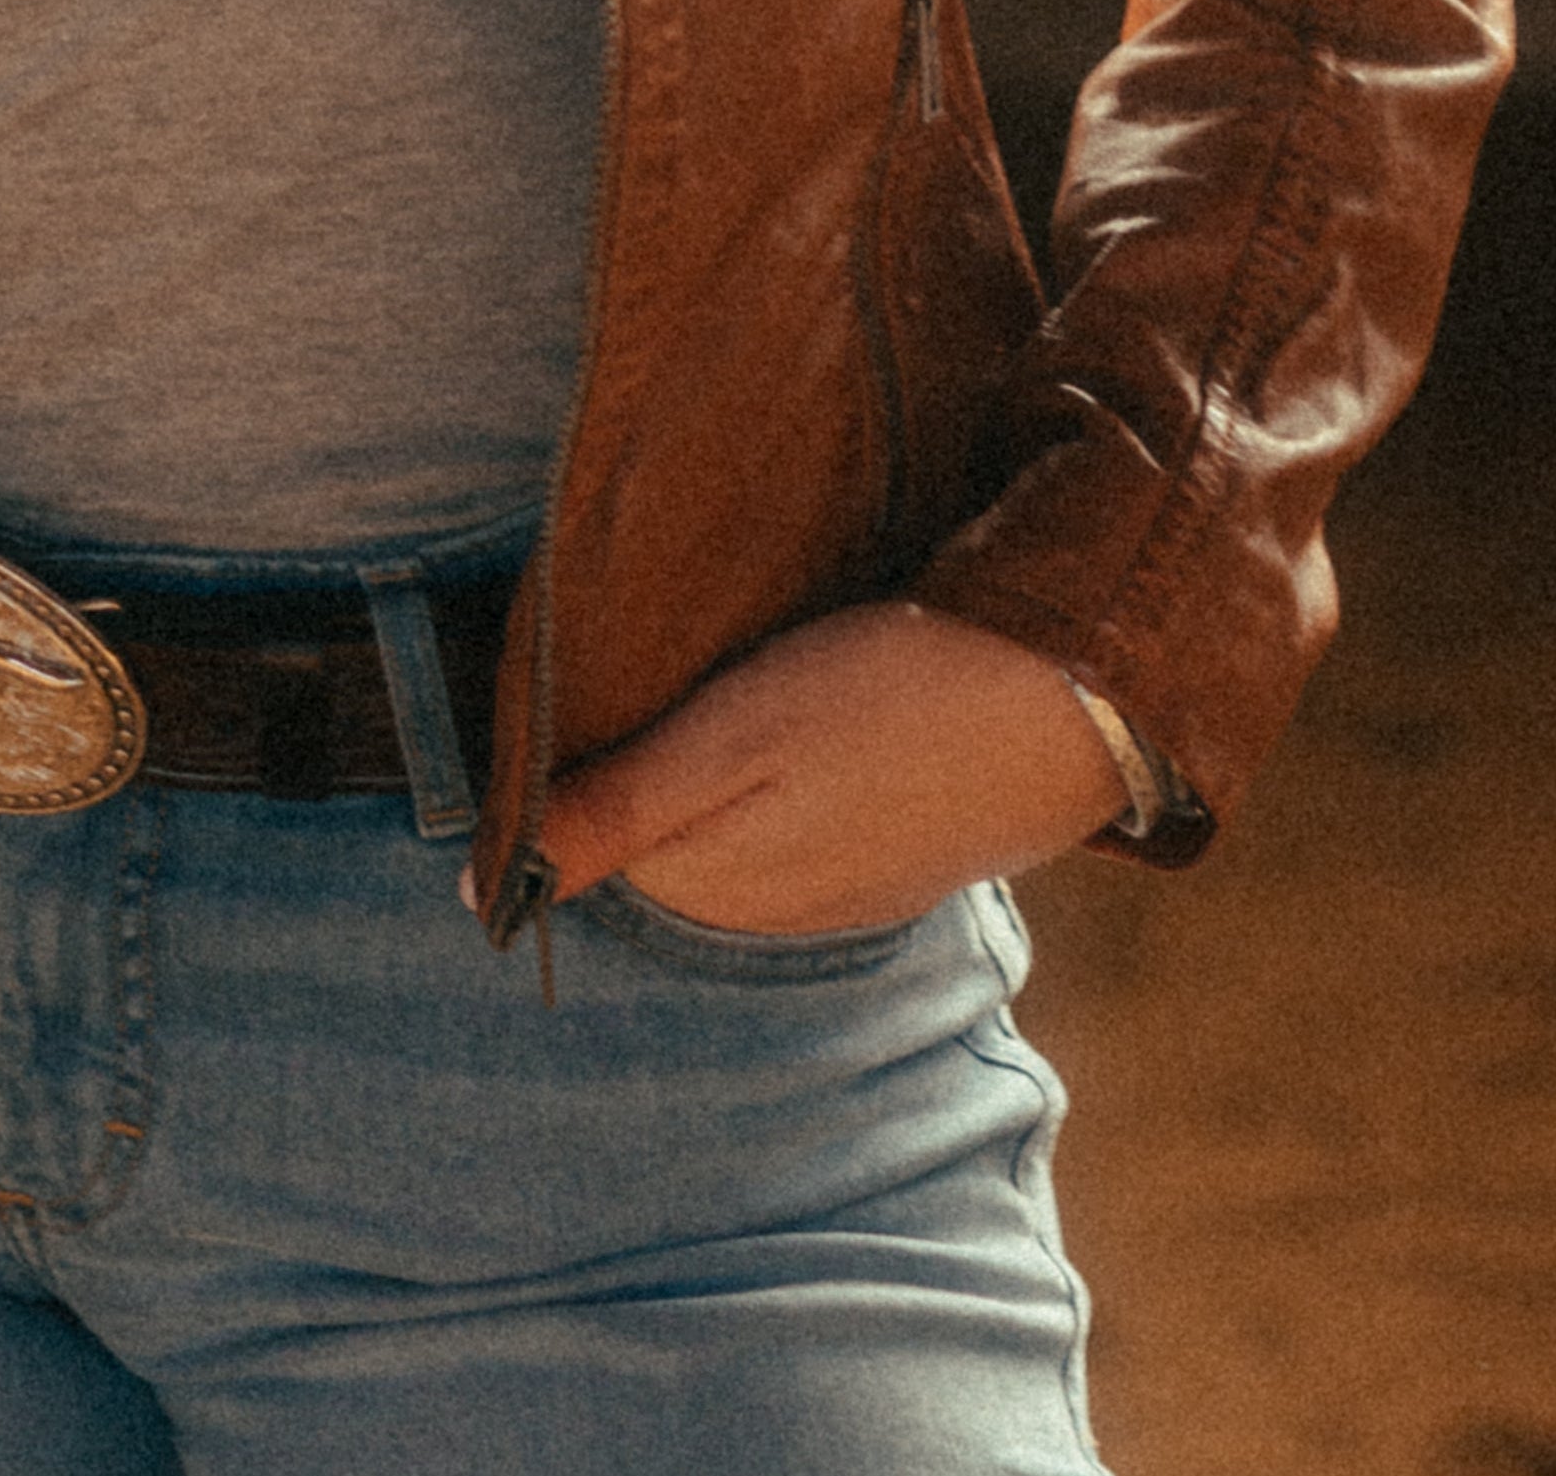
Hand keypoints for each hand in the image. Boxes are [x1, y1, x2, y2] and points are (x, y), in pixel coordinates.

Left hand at [531, 601, 1129, 936]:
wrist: (1077, 698)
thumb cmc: (888, 702)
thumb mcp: (730, 743)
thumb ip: (609, 815)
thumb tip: (477, 896)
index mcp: (709, 886)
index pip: (581, 832)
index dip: (560, 749)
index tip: (562, 665)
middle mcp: (767, 906)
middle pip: (653, 826)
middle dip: (629, 752)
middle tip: (641, 649)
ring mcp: (839, 883)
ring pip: (726, 814)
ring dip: (704, 751)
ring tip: (714, 661)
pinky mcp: (893, 844)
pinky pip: (797, 809)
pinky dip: (777, 758)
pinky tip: (794, 696)